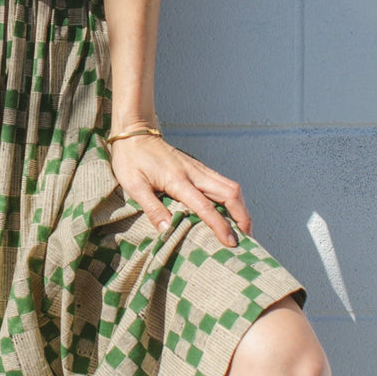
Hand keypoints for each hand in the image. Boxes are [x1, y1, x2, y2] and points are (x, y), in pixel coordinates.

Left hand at [108, 133, 251, 247]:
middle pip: (230, 193)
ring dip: (240, 208)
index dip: (220, 225)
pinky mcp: (198, 168)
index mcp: (178, 179)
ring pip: (230, 187)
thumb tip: (166, 230)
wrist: (135, 133)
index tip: (230, 242)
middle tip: (245, 238)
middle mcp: (194, 173)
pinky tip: (230, 213)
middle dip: (242, 217)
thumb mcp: (134, 185)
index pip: (205, 206)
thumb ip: (151, 208)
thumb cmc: (131, 159)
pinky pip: (223, 183)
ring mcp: (199, 169)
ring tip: (242, 229)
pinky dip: (232, 200)